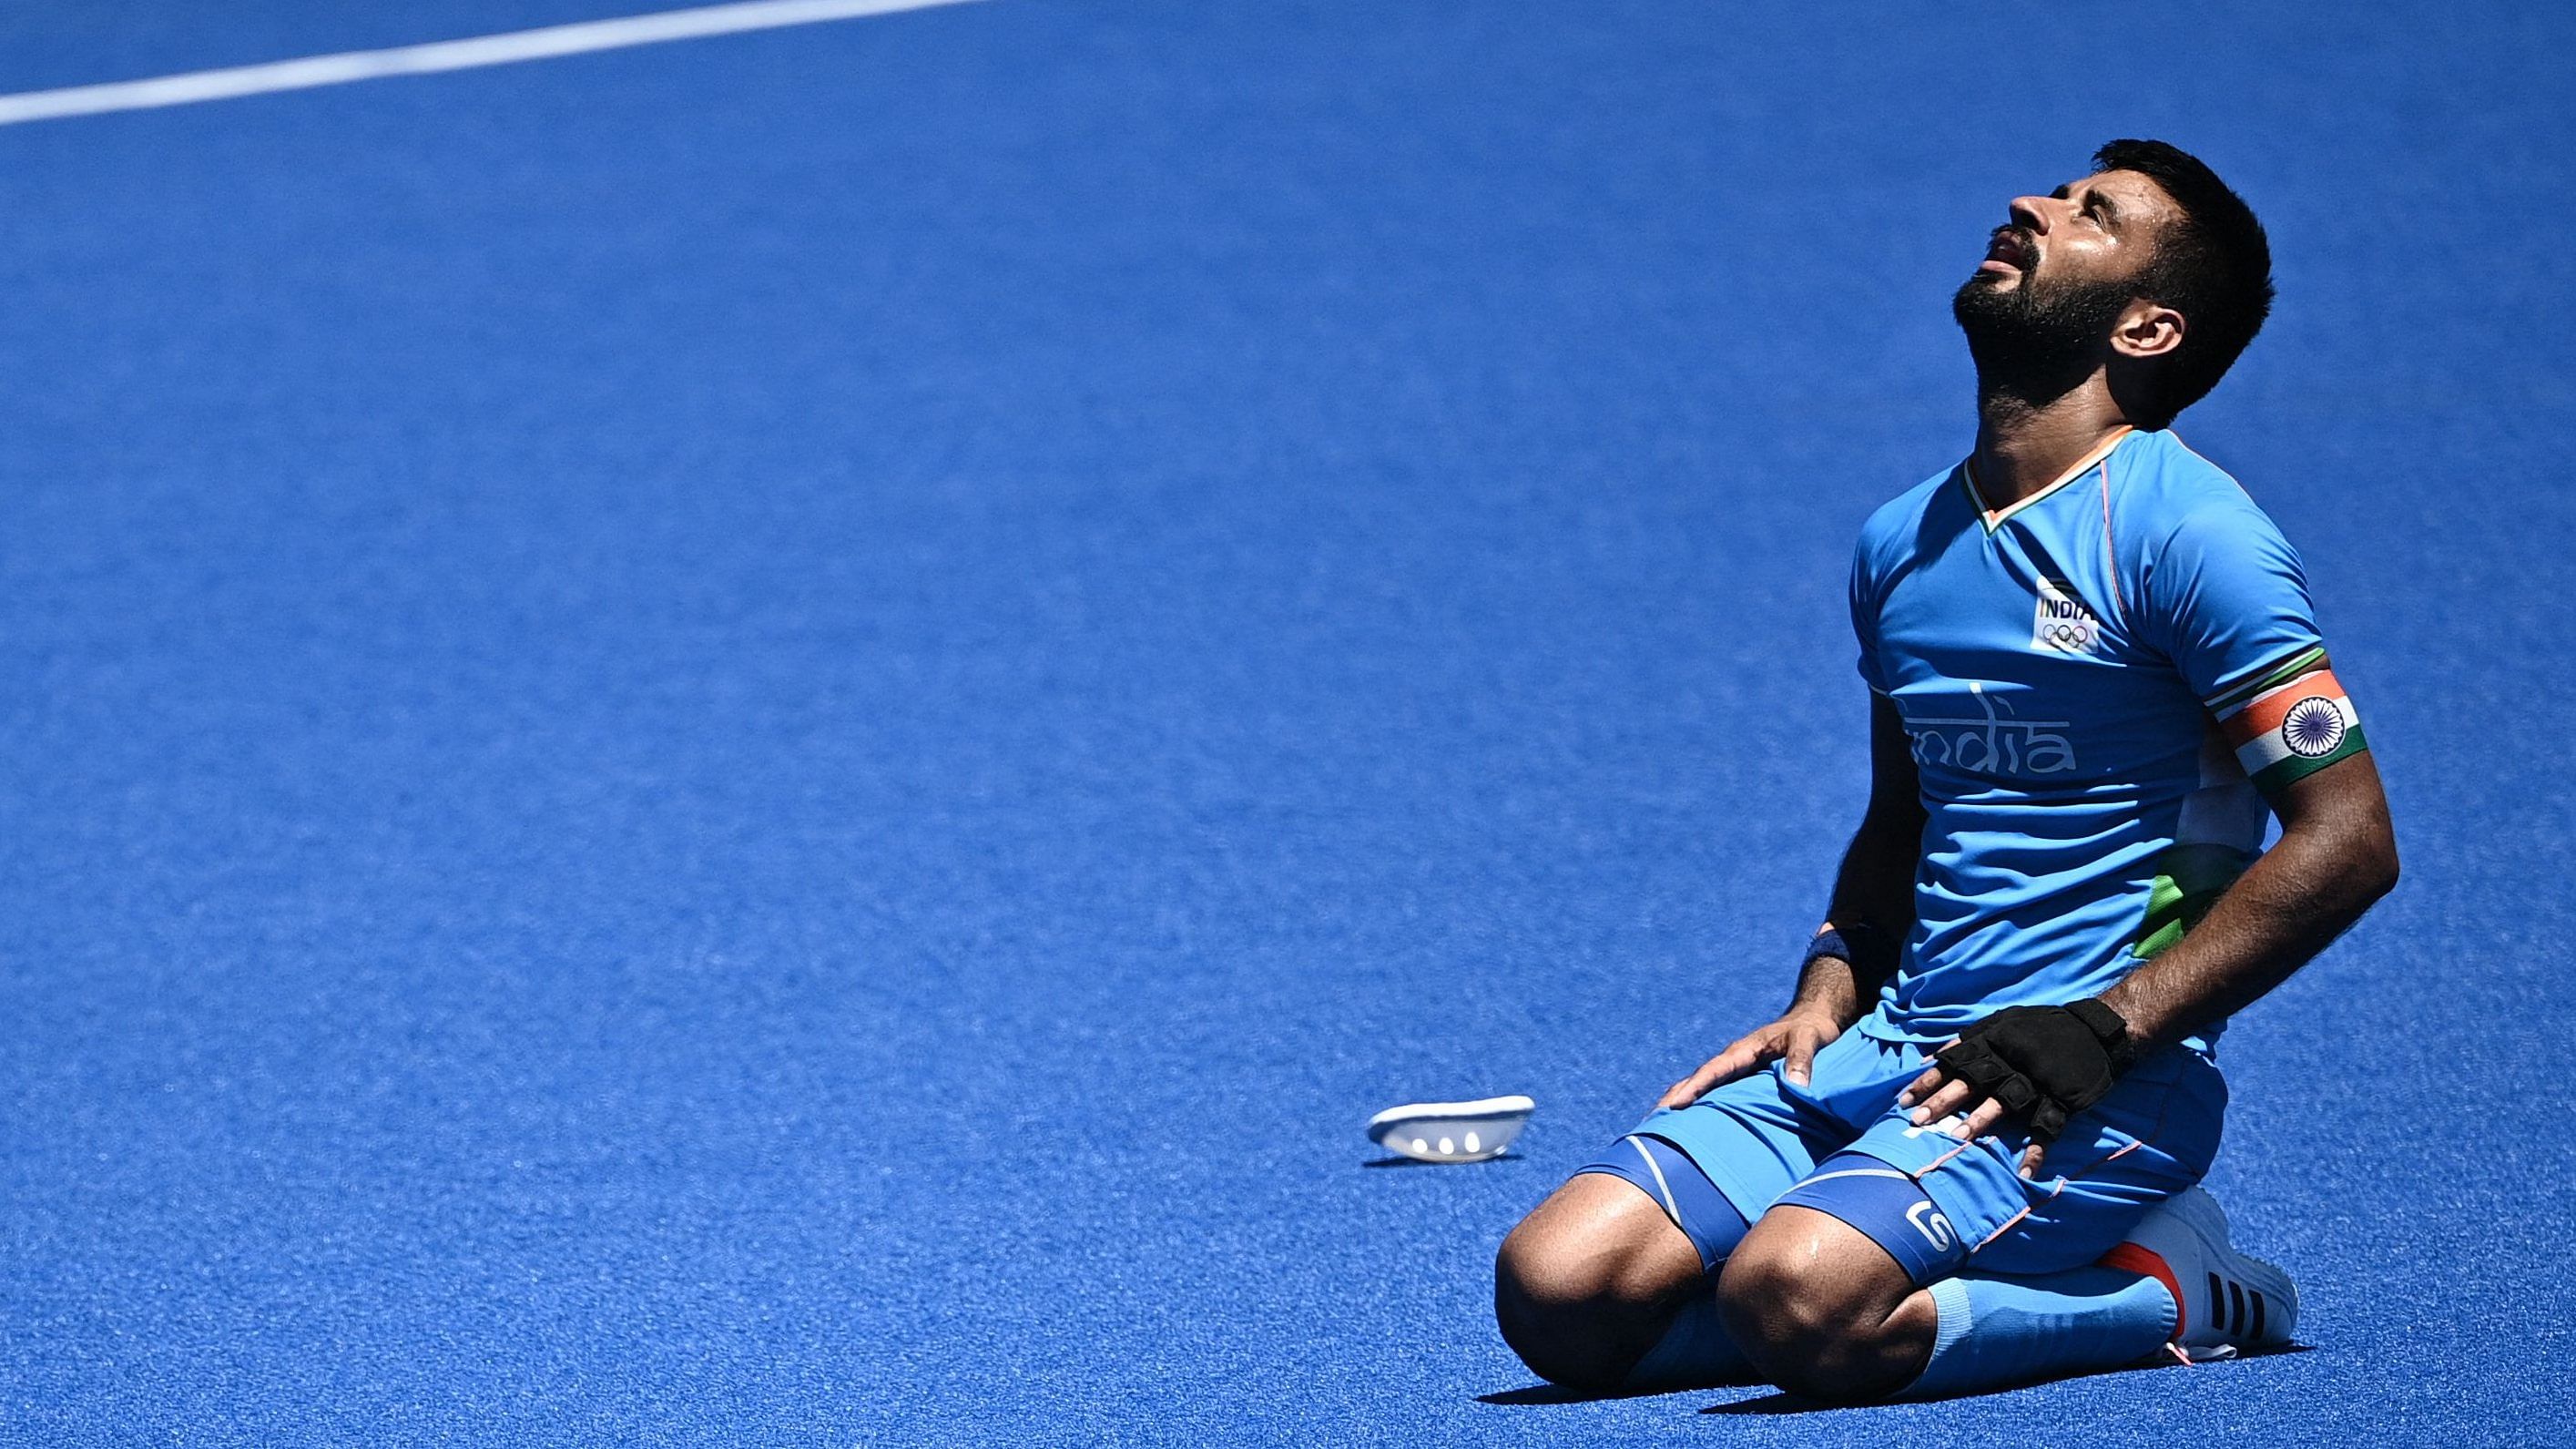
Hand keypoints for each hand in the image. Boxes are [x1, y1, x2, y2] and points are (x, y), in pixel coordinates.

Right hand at [1658, 1008, 1844, 1108]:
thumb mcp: (1810, 1039)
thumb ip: (1802, 1059)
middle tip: (1651, 1122)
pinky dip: (1703, 1108)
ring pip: (1705, 1088)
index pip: (1712, 1071)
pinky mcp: (1746, 1080)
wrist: (1814, 1019)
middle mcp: (1734, 1062)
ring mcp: (1738, 1071)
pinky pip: (1720, 1095)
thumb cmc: (1812, 1029)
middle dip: (1675, 1098)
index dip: (1693, 1088)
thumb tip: (1796, 1086)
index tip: (1674, 1105)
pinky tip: (1697, 1126)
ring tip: (1663, 1129)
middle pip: (1698, 1081)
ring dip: (1685, 1104)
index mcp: (1743, 1051)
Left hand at [1895, 1000, 2131, 1178]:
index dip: (1928, 1082)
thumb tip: (1934, 1059)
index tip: (1903, 1101)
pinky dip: (2038, 1150)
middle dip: (1944, 1101)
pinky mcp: (2064, 1098)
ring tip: (1959, 1140)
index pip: (1953, 1061)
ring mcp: (2039, 1080)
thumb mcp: (2002, 1024)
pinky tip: (2025, 1172)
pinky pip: (2049, 1126)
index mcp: (1994, 1041)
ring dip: (1982, 1119)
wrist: (2096, 1030)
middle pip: (1973, 1081)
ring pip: (2006, 1100)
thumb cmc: (2041, 1028)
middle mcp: (2012, 1060)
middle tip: (1917, 1122)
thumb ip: (1971, 1041)